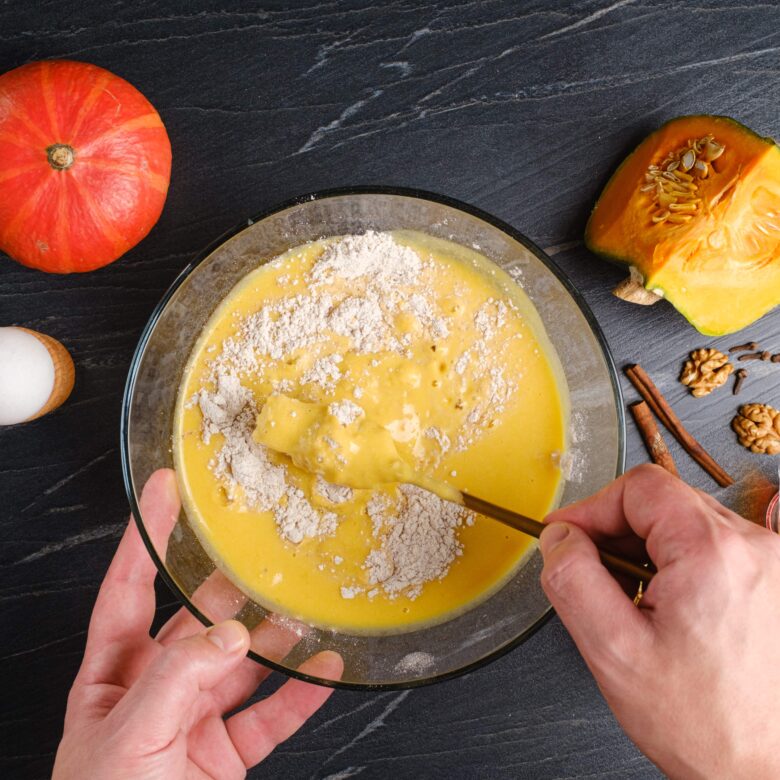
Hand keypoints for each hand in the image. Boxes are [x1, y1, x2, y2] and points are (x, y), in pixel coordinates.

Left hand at [53, 469, 342, 779]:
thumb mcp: (129, 742)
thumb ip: (178, 680)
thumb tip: (232, 632)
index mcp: (111, 681)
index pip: (127, 591)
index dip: (145, 539)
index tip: (163, 492)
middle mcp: (154, 692)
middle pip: (197, 623)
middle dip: (228, 588)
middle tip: (259, 554)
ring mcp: (193, 721)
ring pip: (242, 664)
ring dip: (275, 636)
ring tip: (304, 607)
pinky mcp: (227, 753)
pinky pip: (271, 713)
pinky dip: (301, 690)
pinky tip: (325, 666)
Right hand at [539, 464, 779, 779]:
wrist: (771, 773)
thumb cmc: (707, 725)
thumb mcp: (614, 651)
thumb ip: (572, 579)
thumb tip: (559, 537)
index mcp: (712, 552)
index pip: (638, 488)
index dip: (591, 509)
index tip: (567, 536)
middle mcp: (755, 546)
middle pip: (664, 501)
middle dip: (617, 531)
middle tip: (595, 575)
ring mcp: (774, 563)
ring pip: (689, 522)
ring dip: (649, 549)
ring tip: (635, 600)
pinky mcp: (778, 582)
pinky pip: (718, 546)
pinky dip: (682, 561)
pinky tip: (669, 601)